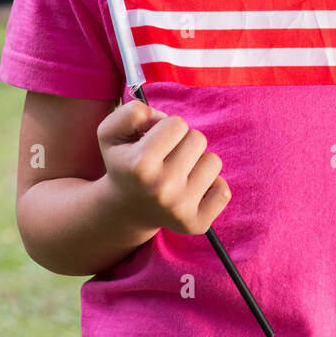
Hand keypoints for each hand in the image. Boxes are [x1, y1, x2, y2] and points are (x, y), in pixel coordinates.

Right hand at [96, 100, 230, 236]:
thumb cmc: (125, 163)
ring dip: (198, 162)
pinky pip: (223, 190)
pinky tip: (190, 191)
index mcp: (140, 164)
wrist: (125, 209)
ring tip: (177, 174)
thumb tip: (161, 118)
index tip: (154, 143)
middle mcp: (161, 189)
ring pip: (213, 161)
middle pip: (198, 139)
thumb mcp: (112, 133)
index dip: (166, 128)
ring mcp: (181, 209)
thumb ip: (132, 113)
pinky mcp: (197, 224)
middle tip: (166, 159)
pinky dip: (211, 186)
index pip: (178, 124)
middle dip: (184, 143)